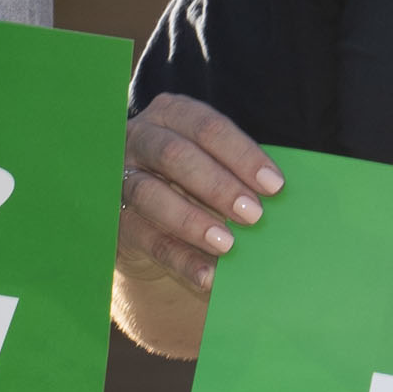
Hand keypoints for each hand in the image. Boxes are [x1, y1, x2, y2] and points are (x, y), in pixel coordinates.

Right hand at [120, 94, 280, 309]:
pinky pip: (145, 238)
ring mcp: (119, 176)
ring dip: (192, 220)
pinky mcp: (112, 218)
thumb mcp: (212, 163)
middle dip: (217, 185)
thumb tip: (280, 197)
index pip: (207, 127)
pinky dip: (180, 259)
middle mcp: (139, 138)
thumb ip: (238, 172)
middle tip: (254, 215)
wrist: (148, 213)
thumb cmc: (193, 180)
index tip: (274, 185)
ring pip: (150, 193)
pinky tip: (208, 276)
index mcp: (171, 115)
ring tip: (228, 245)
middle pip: (174, 155)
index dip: (241, 155)